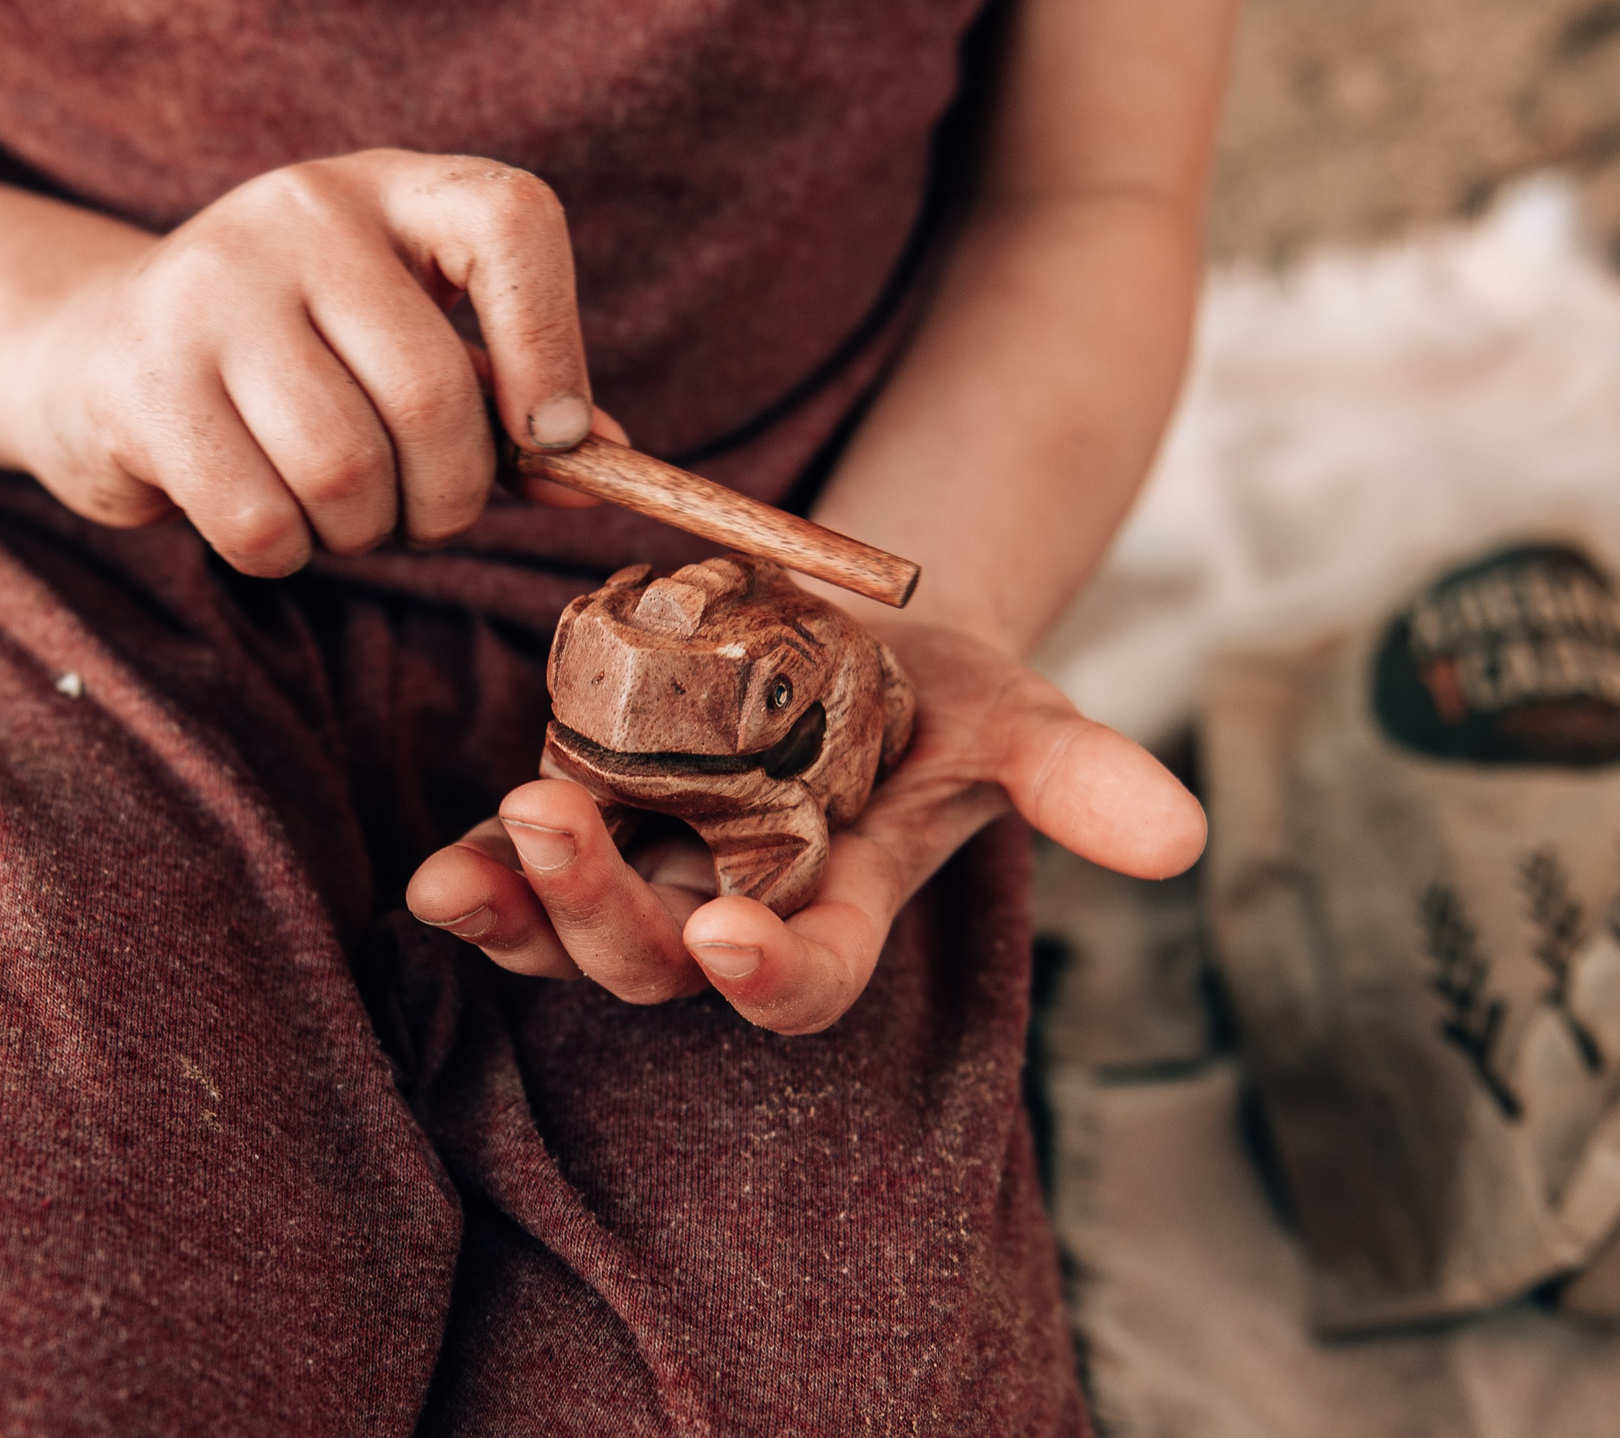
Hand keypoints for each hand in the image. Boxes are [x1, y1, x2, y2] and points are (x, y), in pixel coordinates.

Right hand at [0, 149, 611, 574]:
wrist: (94, 351)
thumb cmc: (294, 363)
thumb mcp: (406, 351)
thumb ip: (506, 405)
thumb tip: (603, 465)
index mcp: (389, 190)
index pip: (512, 223)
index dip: (554, 343)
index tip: (555, 436)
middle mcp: (298, 214)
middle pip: (430, 393)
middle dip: (450, 495)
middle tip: (424, 514)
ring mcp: (207, 287)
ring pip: (345, 468)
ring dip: (365, 531)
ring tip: (342, 512)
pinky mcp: (139, 380)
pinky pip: (260, 518)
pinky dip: (285, 552)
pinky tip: (268, 520)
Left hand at [405, 620, 1205, 1033]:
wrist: (862, 640)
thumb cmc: (949, 697)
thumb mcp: (1021, 720)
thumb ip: (1085, 780)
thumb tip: (1183, 838)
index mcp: (843, 907)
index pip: (809, 978)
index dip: (769, 973)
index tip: (728, 937)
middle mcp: (737, 910)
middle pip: (661, 964)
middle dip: (608, 916)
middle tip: (564, 829)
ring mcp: (654, 874)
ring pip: (578, 933)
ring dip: (529, 901)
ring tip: (486, 843)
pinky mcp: (592, 822)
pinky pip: (520, 877)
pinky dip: (478, 884)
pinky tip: (435, 880)